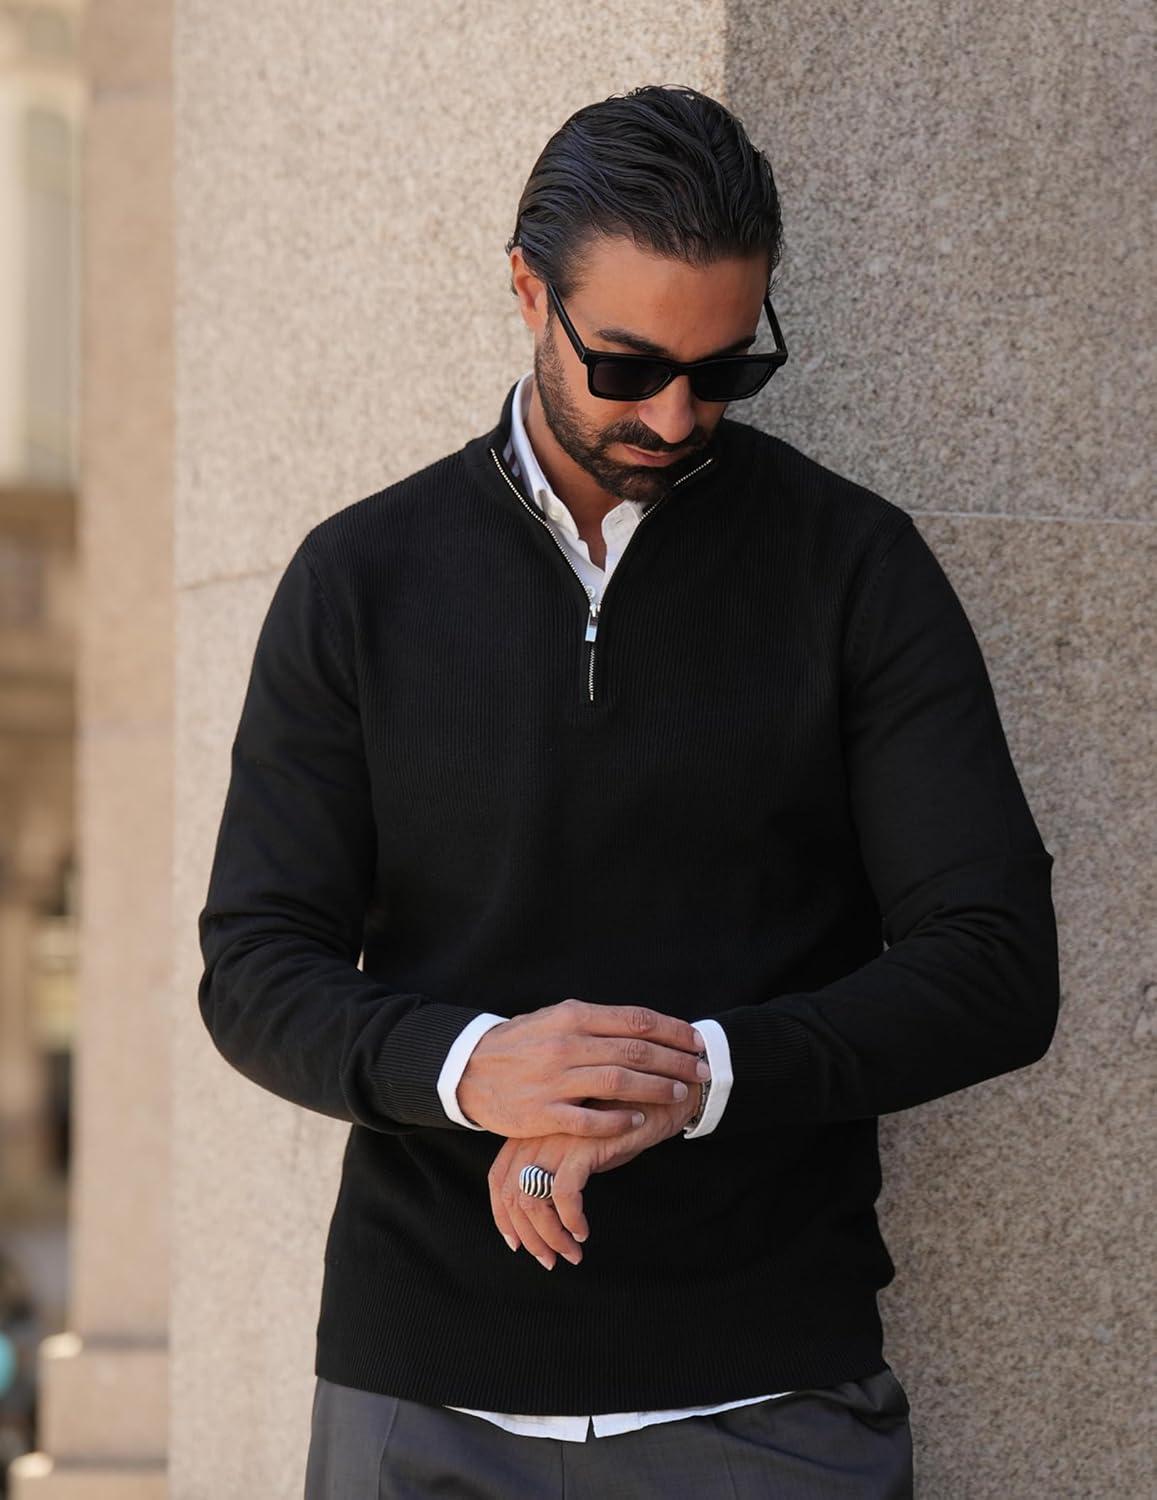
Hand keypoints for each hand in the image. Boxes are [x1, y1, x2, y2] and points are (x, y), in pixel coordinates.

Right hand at [458, 998, 705, 1139]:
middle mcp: (567, 1044)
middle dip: (677, 1062)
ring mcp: (555, 1079)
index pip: (637, 1020)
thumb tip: (642, 1024)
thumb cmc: (520, 1043)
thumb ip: (595, 1021)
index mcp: (574, 1016)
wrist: (469, 1070)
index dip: (673, 1032)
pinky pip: (591, 1119)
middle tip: (702, 1071)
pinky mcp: (543, 1113)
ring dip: (656, 1089)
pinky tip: (638, 1122)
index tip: (697, 1042)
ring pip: (620, 1083)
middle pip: (636, 1052)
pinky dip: (619, 1121)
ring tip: (679, 1094)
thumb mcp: (554, 1017)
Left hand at [487, 1088, 701, 1268]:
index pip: (498, 1178)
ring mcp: (557, 1136)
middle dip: (527, 1236)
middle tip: (549, 1260)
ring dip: (550, 1236)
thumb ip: (559, 1166)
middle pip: (510, 1194)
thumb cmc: (623, 1120)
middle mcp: (538, 1132)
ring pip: (532, 1199)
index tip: (517, 1244)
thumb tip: (546, 1212)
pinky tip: (583, 1231)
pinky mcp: (582, 1143)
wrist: (661, 1091)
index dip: (503, 1216)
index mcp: (532, 1130)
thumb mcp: (583, 1143)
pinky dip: (570, 1219)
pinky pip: (563, 1193)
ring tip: (571, 1253)